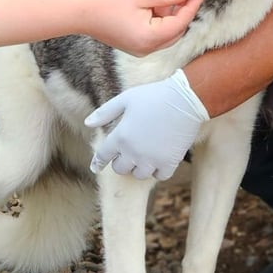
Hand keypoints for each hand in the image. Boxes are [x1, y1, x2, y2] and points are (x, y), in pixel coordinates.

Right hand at [82, 0, 202, 55]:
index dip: (191, 6)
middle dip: (181, 11)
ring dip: (167, 14)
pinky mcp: (134, 46)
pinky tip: (151, 2)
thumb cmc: (107, 3)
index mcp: (150, 38)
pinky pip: (153, 34)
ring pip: (165, 32)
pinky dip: (157, 19)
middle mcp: (147, 49)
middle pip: (175, 31)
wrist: (81, 14)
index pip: (180, 23)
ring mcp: (140, 50)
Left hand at [85, 69, 208, 179]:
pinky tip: (158, 160)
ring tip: (144, 156)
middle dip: (121, 161)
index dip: (98, 162)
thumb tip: (87, 123)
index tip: (96, 167)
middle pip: (120, 169)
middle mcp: (134, 152)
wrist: (185, 99)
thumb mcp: (125, 99)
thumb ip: (105, 112)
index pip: (103, 156)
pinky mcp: (169, 162)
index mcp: (120, 137)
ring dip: (139, 167)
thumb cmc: (153, 96)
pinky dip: (157, 171)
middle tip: (128, 152)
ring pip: (139, 174)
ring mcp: (152, 160)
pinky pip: (159, 176)